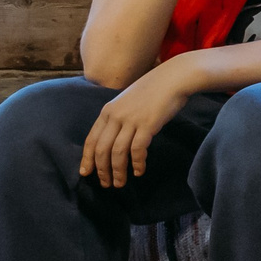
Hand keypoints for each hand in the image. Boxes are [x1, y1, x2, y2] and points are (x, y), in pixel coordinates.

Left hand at [78, 60, 196, 187]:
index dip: (87, 159)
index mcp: (108, 111)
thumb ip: (119, 116)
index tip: (86, 173)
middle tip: (106, 184)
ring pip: (117, 152)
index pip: (91, 140)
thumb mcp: (128, 100)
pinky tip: (139, 171)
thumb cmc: (155, 89)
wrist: (174, 77)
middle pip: (102, 149)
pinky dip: (137, 163)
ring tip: (120, 183)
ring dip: (118, 171)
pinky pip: (137, 149)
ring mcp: (131, 120)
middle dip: (102, 170)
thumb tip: (115, 135)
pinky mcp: (147, 124)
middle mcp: (115, 116)